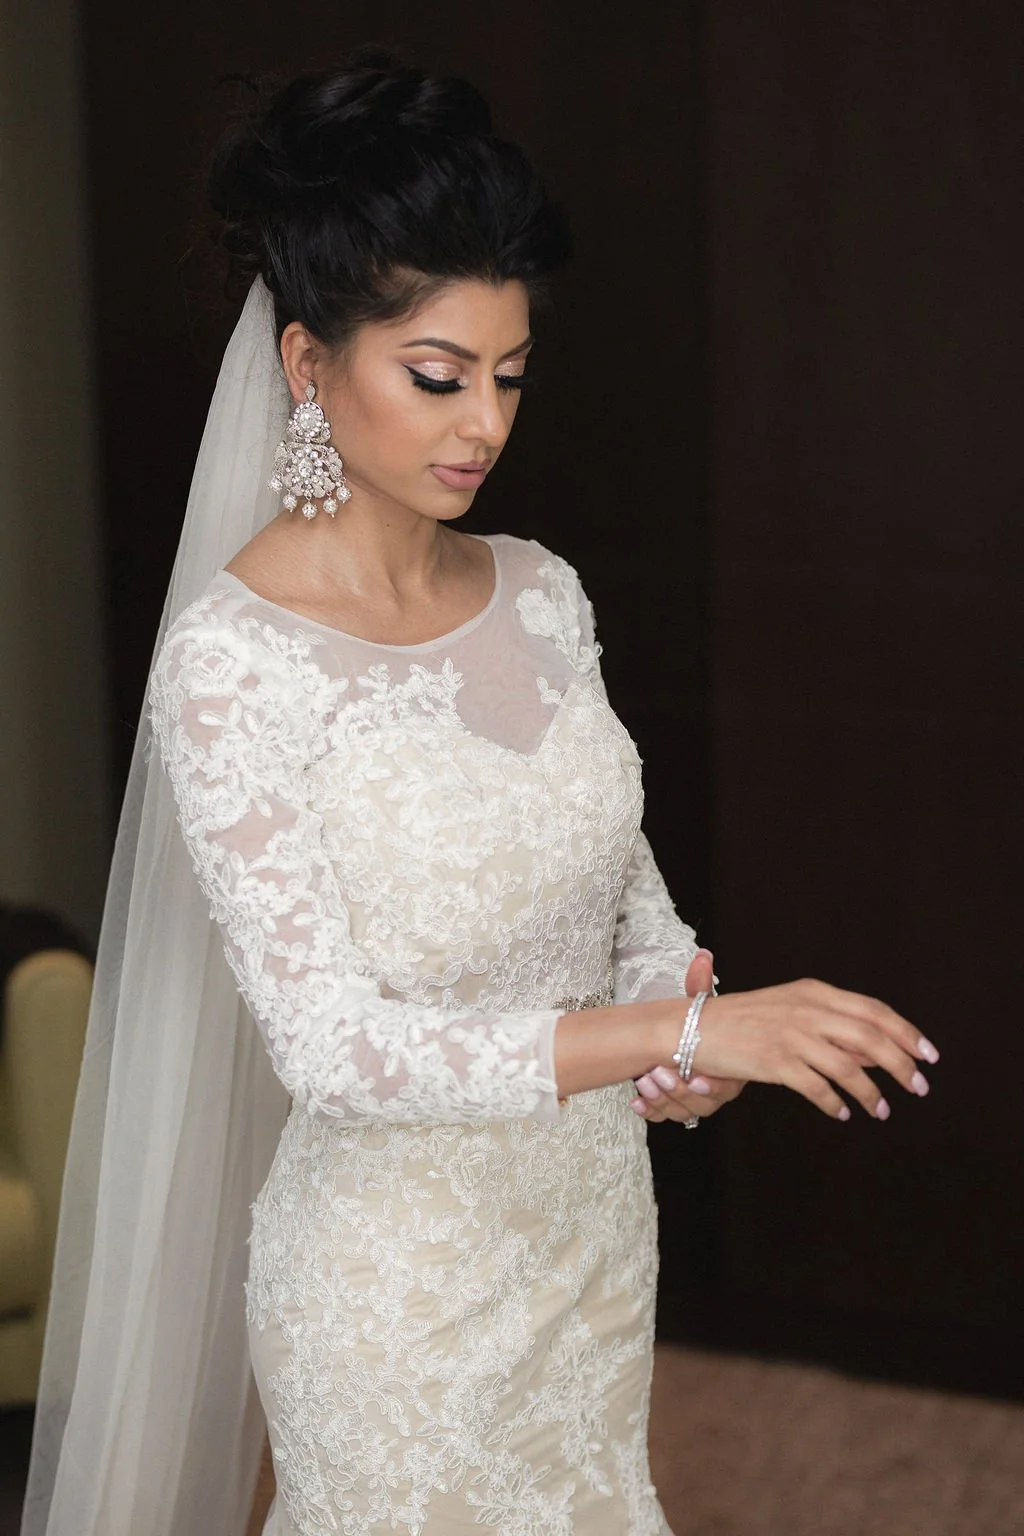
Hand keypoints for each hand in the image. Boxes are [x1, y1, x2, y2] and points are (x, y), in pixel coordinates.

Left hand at [629, 949, 746, 1123]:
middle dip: (678, 1091)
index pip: (727, 1086)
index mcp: (728, 1067)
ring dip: (661, 1100)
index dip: (713, 1086)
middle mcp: (713, 1088)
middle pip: (702, 1104)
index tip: (697, 1080)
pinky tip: (636, 1102)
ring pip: (681, 1112)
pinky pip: (663, 1116)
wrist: (676, 1038)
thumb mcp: (696, 1006)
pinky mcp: (672, 1106)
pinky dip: (649, 1111)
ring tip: (643, 1081)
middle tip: (658, 1074)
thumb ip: (699, 987)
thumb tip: (702, 957)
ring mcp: (692, 1100)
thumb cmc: (693, 1025)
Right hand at [684, 977, 939, 1120]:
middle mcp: (807, 1009)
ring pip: (848, 1066)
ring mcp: (791, 1035)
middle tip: (918, 1087)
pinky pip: (817, 1087)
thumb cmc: (744, 1020)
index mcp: (814, 991)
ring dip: (870, 1092)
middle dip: (901, 1064)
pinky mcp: (775, 1061)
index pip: (873, 1010)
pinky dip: (835, 1103)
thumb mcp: (791, 1010)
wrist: (694, 1028)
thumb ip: (832, 1026)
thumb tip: (875, 1055)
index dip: (906, 1032)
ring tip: (881, 1110)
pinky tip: (842, 1113)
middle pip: (870, 1036)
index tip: (928, 1054)